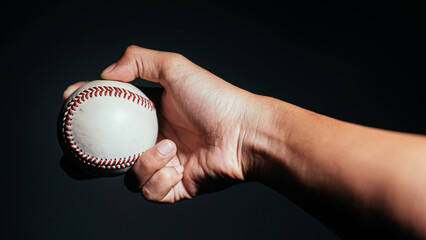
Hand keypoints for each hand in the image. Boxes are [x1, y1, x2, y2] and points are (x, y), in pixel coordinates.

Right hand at [64, 45, 260, 202]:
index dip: (88, 111)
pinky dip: (160, 179)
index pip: (111, 115)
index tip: (69, 104)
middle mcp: (155, 140)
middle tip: (73, 157)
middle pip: (112, 154)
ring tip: (168, 148)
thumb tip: (106, 74)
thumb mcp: (174, 67)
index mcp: (151, 115)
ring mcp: (165, 166)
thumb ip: (138, 60)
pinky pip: (151, 192)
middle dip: (88, 160)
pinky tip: (177, 165)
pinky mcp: (177, 187)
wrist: (243, 131)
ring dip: (143, 163)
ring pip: (130, 176)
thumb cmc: (214, 98)